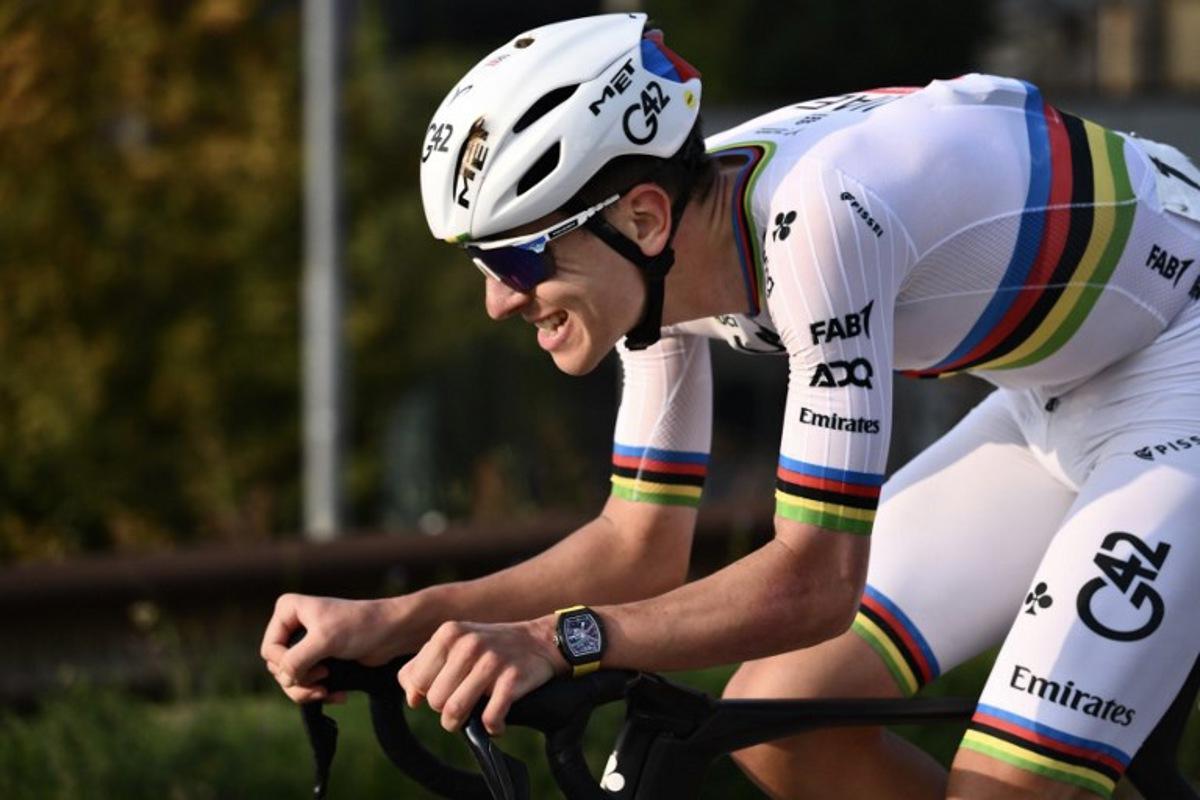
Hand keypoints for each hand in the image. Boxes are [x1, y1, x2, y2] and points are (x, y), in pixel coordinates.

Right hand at [260, 593, 405, 702]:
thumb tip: (283, 680)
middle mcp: (294, 625)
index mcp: (288, 611)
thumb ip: (297, 659)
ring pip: (291, 679)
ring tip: (327, 692)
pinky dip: (319, 693)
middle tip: (322, 680)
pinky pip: (307, 683)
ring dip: (307, 691)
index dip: (286, 665)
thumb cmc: (360, 626)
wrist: (392, 632)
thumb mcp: (324, 640)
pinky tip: (338, 695)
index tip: (312, 667)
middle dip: (298, 680)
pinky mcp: (320, 659)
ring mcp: (306, 644)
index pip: (270, 650)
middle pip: (278, 668)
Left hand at [398, 618, 564, 734]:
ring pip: (454, 711)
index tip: (446, 689)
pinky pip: (490, 718)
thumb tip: (411, 700)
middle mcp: (468, 643)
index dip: (428, 692)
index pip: (417, 681)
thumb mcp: (454, 644)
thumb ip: (422, 666)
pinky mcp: (513, 678)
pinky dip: (493, 727)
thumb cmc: (488, 647)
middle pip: (435, 700)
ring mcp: (491, 660)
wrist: (538, 641)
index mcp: (448, 633)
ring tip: (473, 717)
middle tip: (463, 701)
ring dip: (462, 723)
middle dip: (446, 708)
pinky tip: (497, 721)